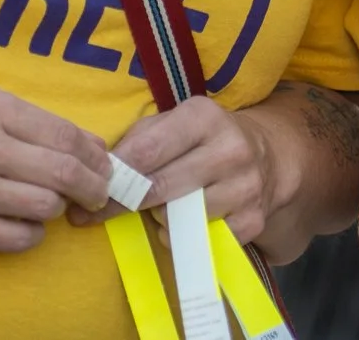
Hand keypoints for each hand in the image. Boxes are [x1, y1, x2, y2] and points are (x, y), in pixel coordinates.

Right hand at [0, 85, 112, 252]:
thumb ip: (29, 123)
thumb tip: (89, 147)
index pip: (67, 135)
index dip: (96, 155)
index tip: (103, 165)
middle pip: (64, 173)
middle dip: (92, 187)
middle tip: (96, 193)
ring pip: (46, 207)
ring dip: (57, 208)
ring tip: (47, 203)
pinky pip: (18, 238)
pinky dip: (32, 234)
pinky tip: (23, 223)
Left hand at [89, 96, 274, 240]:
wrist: (267, 156)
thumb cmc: (203, 139)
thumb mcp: (173, 122)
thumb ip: (137, 140)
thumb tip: (101, 171)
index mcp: (204, 117)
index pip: (148, 150)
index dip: (115, 173)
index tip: (91, 188)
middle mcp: (230, 149)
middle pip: (159, 187)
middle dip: (124, 201)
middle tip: (99, 209)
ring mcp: (244, 187)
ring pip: (176, 217)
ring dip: (158, 215)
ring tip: (160, 203)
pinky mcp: (252, 220)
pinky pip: (196, 241)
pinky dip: (180, 235)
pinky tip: (183, 220)